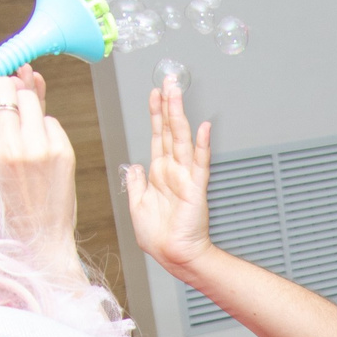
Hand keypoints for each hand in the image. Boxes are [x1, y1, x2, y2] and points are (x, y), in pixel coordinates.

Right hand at [0, 59, 78, 280]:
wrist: (36, 245)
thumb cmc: (1, 208)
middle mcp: (6, 145)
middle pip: (2, 85)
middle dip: (0, 90)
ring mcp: (37, 147)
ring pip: (29, 96)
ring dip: (24, 105)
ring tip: (20, 132)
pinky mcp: (61, 151)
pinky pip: (50, 119)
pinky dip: (44, 127)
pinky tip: (38, 150)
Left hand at [125, 78, 213, 277]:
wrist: (172, 255)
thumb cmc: (157, 237)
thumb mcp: (136, 205)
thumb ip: (135, 183)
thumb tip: (133, 166)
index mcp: (158, 174)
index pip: (157, 136)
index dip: (155, 114)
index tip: (154, 94)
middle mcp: (172, 171)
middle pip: (169, 130)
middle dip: (168, 104)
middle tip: (168, 80)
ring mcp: (185, 177)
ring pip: (181, 139)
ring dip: (178, 114)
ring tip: (176, 92)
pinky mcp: (195, 188)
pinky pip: (199, 162)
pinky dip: (201, 145)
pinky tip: (203, 128)